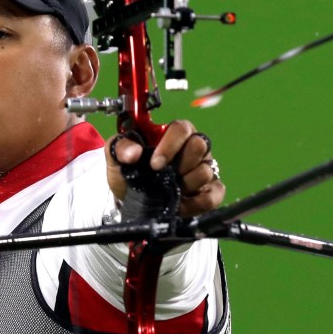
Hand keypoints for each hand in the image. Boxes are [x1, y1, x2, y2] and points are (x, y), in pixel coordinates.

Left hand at [108, 120, 225, 216]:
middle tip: (164, 177)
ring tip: (169, 191)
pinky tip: (181, 205)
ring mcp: (204, 169)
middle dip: (180, 164)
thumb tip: (133, 152)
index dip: (171, 144)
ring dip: (186, 184)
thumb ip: (120, 148)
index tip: (154, 164)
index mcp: (172, 134)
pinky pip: (216, 193)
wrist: (130, 202)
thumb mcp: (116, 158)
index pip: (182, 128)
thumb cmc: (128, 172)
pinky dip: (198, 202)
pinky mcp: (210, 191)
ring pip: (206, 171)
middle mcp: (192, 149)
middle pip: (199, 145)